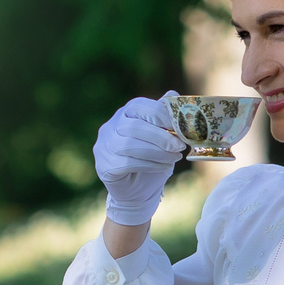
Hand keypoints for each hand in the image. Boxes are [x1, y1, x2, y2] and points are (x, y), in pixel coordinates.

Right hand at [92, 98, 185, 226]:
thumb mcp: (162, 135)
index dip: (159, 114)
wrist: (138, 189)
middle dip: (160, 136)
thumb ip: (164, 116)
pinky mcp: (104, 166)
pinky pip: (127, 163)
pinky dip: (150, 164)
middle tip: (180, 146)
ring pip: (129, 145)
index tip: (178, 126)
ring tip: (174, 157)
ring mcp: (103, 147)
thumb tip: (174, 94)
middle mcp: (109, 127)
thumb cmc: (152, 158)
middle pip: (134, 127)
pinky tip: (163, 166)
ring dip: (157, 152)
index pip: (138, 106)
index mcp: (124, 114)